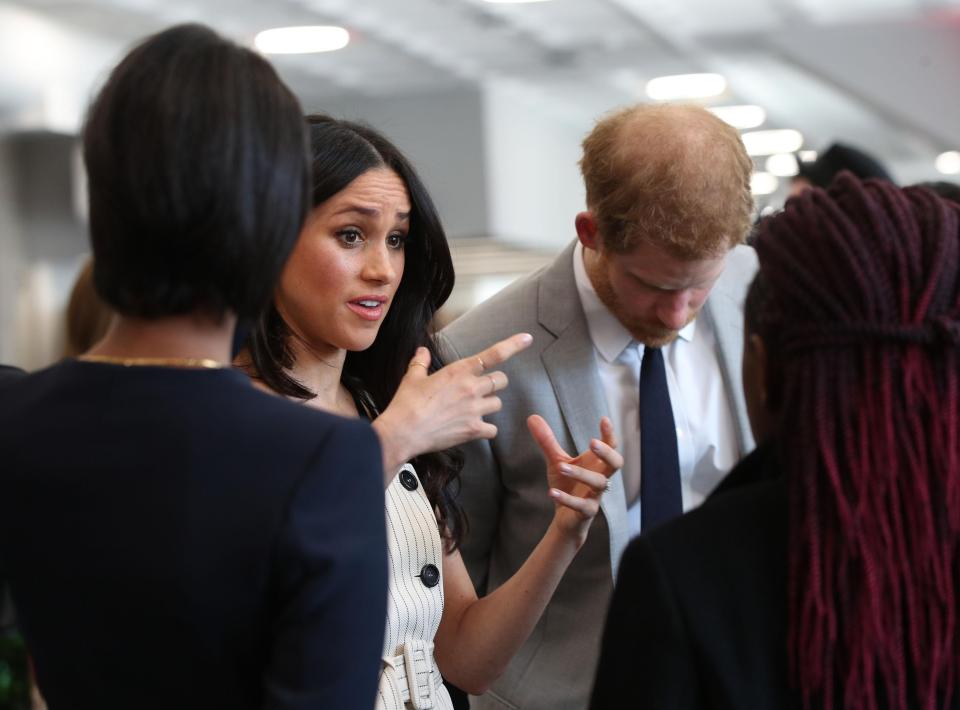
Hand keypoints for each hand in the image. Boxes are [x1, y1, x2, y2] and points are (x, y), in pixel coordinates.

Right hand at [372, 332, 532, 473]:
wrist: (403, 432)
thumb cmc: (406, 404)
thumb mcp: (412, 378)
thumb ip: (421, 362)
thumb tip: (421, 351)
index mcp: (459, 371)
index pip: (494, 354)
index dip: (513, 345)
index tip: (527, 339)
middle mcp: (471, 388)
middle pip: (501, 381)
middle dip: (494, 383)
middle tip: (482, 388)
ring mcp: (475, 409)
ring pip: (498, 403)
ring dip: (489, 404)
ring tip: (472, 409)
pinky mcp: (473, 429)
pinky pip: (493, 429)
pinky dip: (486, 430)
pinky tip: (474, 428)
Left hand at [527, 414, 621, 547]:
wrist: (566, 518)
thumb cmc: (567, 485)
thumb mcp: (556, 461)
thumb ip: (547, 441)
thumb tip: (532, 417)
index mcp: (596, 463)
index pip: (611, 446)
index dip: (609, 434)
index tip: (604, 419)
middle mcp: (600, 478)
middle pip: (616, 463)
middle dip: (607, 453)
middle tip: (592, 442)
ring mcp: (595, 495)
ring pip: (599, 483)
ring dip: (581, 474)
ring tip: (561, 466)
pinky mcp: (586, 512)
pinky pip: (582, 505)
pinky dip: (567, 499)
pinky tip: (552, 493)